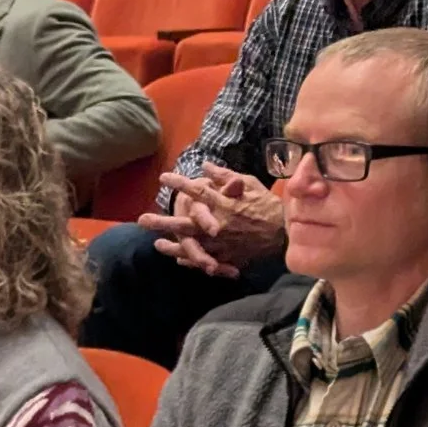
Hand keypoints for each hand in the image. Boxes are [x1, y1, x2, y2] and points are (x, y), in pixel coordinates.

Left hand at [146, 168, 283, 272]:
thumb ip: (226, 176)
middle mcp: (220, 225)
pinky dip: (191, 260)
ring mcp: (222, 244)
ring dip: (172, 246)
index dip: (180, 184)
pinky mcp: (228, 256)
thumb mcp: (250, 184)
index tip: (164, 177)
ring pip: (191, 246)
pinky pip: (205, 261)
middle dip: (163, 222)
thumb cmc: (267, 205)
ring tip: (156, 245)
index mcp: (225, 204)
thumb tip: (205, 166)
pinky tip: (178, 258)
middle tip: (142, 220)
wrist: (285, 233)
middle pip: (186, 223)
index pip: (198, 192)